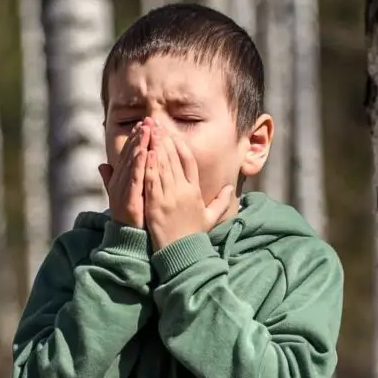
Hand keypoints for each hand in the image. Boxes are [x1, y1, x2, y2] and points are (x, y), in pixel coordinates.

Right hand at [99, 121, 150, 227]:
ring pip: (132, 164)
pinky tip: (147, 152)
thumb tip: (101, 165)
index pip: (128, 156)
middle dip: (139, 137)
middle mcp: (119, 185)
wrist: (129, 245)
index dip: (135, 140)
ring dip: (139, 145)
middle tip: (148, 120)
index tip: (144, 125)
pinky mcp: (130, 202)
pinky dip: (141, 165)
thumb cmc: (131, 222)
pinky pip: (136, 180)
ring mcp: (124, 194)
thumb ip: (112, 181)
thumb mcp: (122, 198)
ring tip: (147, 129)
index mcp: (120, 183)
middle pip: (130, 156)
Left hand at [144, 127, 233, 249]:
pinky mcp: (157, 204)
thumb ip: (221, 201)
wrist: (182, 254)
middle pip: (174, 159)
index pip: (190, 162)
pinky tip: (146, 152)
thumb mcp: (210, 217)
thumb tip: (231, 188)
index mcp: (195, 191)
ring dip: (156, 147)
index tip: (173, 135)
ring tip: (149, 131)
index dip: (181, 146)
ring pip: (163, 166)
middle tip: (156, 124)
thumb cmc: (193, 236)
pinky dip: (150, 165)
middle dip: (165, 140)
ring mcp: (170, 197)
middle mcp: (184, 191)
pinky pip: (153, 180)